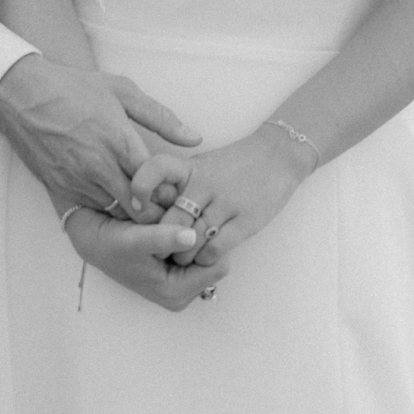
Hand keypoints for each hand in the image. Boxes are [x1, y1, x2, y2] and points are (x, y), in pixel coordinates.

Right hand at [0, 55, 200, 213]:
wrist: (22, 95)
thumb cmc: (75, 87)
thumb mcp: (123, 91)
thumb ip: (161, 117)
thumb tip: (195, 138)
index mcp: (119, 141)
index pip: (155, 186)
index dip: (169, 193)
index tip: (176, 190)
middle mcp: (100, 167)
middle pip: (139, 209)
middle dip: (155, 210)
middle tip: (164, 203)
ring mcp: (78, 181)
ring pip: (116, 214)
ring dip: (131, 212)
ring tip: (141, 201)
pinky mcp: (61, 189)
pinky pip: (92, 209)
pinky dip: (106, 207)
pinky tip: (113, 194)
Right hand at [64, 208, 224, 310]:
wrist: (94, 240)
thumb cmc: (111, 242)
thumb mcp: (133, 239)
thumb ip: (163, 238)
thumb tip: (193, 236)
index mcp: (175, 292)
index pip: (218, 266)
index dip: (210, 241)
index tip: (197, 220)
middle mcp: (181, 291)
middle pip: (215, 259)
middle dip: (204, 236)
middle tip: (186, 216)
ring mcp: (180, 280)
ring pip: (207, 251)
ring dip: (196, 231)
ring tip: (177, 216)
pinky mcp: (176, 268)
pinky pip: (197, 248)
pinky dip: (189, 231)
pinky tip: (174, 218)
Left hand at [130, 126, 311, 269]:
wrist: (277, 156)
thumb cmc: (232, 165)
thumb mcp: (200, 167)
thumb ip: (176, 186)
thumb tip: (145, 212)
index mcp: (190, 167)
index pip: (155, 168)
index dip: (140, 187)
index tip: (136, 206)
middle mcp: (206, 182)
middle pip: (172, 219)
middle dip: (162, 241)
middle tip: (160, 250)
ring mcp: (226, 201)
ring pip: (192, 239)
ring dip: (183, 255)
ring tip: (182, 257)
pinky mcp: (246, 220)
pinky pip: (216, 248)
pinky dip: (205, 258)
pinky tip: (206, 255)